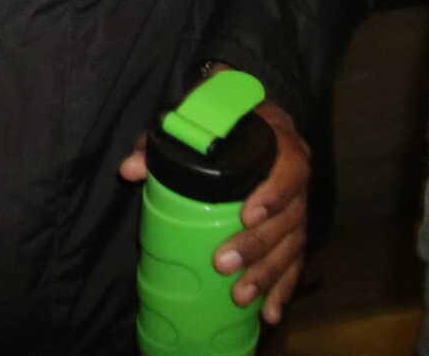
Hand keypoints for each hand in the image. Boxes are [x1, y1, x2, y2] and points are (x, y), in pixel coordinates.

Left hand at [118, 95, 312, 323]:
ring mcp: (298, 206)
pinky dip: (282, 289)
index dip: (274, 193)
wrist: (251, 115)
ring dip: (268, 275)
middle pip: (289, 218)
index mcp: (280, 142)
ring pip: (292, 245)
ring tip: (240, 296)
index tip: (248, 215)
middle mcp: (297, 177)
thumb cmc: (222, 116)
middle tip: (223, 264)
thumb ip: (164, 138)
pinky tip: (269, 314)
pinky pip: (294, 262)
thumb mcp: (196, 114)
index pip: (290, 168)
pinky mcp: (293, 229)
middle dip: (257, 246)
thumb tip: (131, 170)